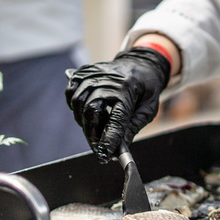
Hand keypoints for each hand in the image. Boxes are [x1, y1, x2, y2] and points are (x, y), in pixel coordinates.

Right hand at [65, 47, 170, 162]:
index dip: (109, 139)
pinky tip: (88, 114)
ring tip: (97, 131)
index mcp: (127, 89)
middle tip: (100, 150)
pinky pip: (71, 95)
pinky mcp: (83, 73)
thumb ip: (133, 127)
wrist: (140, 63)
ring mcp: (93, 75)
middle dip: (93, 136)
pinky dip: (77, 108)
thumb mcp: (148, 109)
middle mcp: (107, 81)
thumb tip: (120, 147)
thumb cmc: (147, 88)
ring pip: (78, 106)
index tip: (105, 155)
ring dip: (85, 124)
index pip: (116, 119)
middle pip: (91, 113)